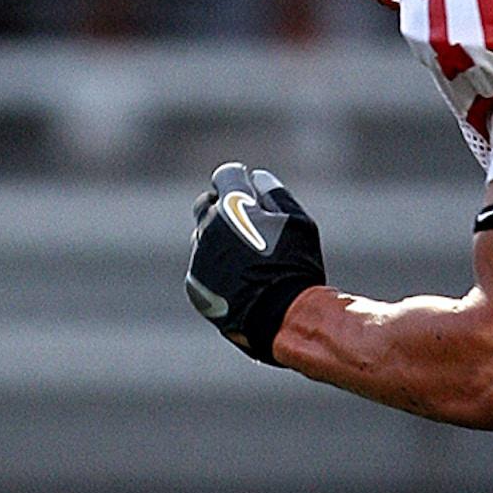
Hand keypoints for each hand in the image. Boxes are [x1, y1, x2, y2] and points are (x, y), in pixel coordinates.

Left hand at [186, 161, 326, 362]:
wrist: (281, 316)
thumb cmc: (295, 266)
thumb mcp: (297, 223)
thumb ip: (275, 195)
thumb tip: (257, 178)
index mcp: (234, 205)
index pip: (226, 176)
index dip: (239, 180)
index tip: (248, 188)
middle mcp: (209, 226)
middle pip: (206, 205)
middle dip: (221, 208)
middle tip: (244, 220)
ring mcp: (199, 255)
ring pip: (202, 238)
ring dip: (218, 240)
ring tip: (247, 257)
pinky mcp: (195, 282)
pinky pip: (202, 266)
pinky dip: (216, 268)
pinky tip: (239, 281)